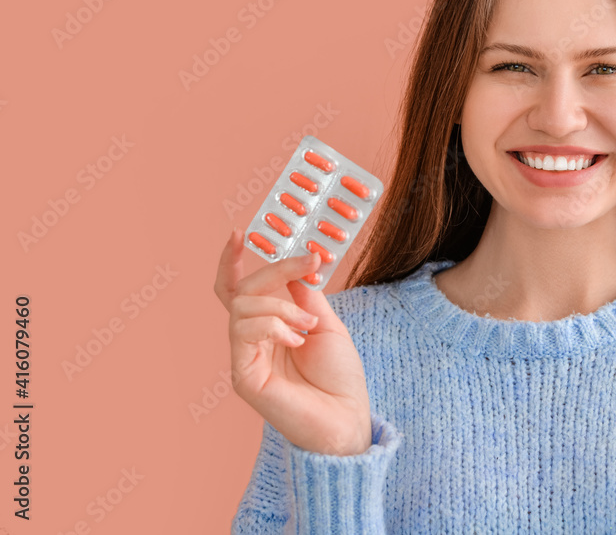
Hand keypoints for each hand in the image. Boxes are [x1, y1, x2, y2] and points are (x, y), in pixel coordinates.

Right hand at [215, 228, 371, 455]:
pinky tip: (297, 340)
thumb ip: (305, 295)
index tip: (240, 233)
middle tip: (308, 262)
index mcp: (268, 326)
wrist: (348, 418)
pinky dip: (274, 327)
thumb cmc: (339, 377)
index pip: (238, 288)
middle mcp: (251, 340)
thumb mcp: (327, 323)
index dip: (233, 261)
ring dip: (281, 306)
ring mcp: (244, 358)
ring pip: (242, 307)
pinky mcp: (243, 376)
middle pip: (242, 290)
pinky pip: (244, 333)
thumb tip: (294, 264)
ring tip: (308, 325)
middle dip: (276, 268)